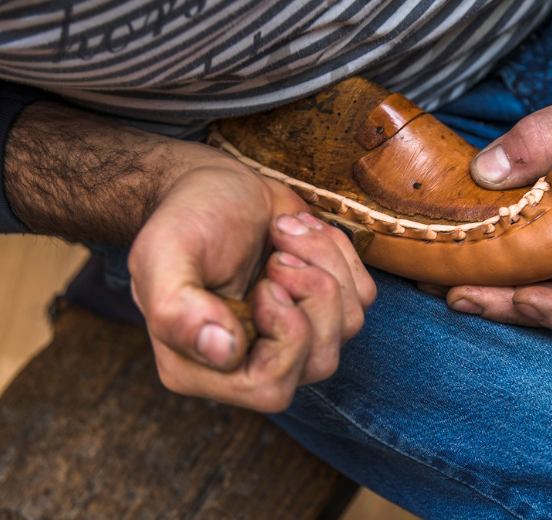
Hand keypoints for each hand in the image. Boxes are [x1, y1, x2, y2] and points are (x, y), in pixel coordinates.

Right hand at [129, 159, 375, 411]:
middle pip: (320, 361)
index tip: (267, 281)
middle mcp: (252, 360)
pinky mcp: (323, 304)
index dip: (285, 332)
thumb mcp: (162, 255)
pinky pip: (361, 296)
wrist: (213, 185)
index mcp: (205, 366)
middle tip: (278, 254)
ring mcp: (294, 334)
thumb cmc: (185, 218)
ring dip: (324, 263)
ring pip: (348, 326)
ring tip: (283, 231)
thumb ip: (175, 310)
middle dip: (312, 294)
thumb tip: (223, 355)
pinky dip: (339, 253)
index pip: (269, 388)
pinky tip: (301, 230)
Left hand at [440, 49, 551, 329]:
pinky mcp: (550, 219)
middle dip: (506, 305)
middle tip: (457, 295)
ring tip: (439, 282)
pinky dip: (487, 257)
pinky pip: (519, 250)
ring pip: (533, 280)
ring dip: (488, 287)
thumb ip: (545, 135)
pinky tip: (450, 250)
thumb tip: (486, 172)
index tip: (525, 297)